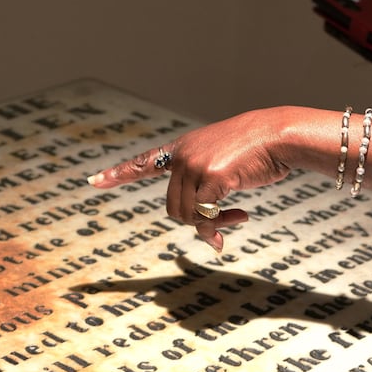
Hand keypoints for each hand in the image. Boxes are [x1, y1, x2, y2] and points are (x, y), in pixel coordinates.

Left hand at [88, 108, 308, 252]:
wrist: (278, 134)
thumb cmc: (257, 152)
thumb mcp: (225, 169)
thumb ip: (209, 193)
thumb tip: (209, 238)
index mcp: (182, 147)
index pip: (145, 161)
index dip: (119, 173)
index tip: (94, 181)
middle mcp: (182, 155)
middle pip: (173, 206)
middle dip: (196, 221)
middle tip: (227, 222)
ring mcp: (194, 164)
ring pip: (186, 214)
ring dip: (210, 224)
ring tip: (237, 217)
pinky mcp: (210, 176)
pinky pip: (204, 215)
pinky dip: (219, 224)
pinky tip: (242, 217)